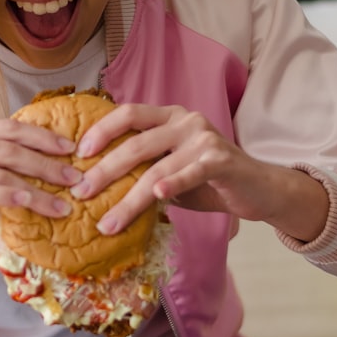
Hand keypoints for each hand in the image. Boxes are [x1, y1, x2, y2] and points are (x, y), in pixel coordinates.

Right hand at [0, 116, 81, 283]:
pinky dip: (10, 197)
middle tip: (78, 178)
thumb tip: (35, 169)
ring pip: (1, 170)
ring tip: (64, 203)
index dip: (43, 137)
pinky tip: (32, 205)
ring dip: (38, 188)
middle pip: (10, 147)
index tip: (72, 149)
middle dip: (48, 163)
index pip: (8, 128)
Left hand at [69, 103, 327, 240]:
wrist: (258, 189)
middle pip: (136, 143)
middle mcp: (185, 121)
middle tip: (80, 193)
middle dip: (104, 170)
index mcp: (169, 116)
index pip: (128, 114)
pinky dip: (174, 183)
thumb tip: (97, 187)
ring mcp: (204, 139)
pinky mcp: (221, 160)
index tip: (78, 154)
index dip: (101, 131)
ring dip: (129, 199)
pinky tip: (157, 196)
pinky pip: (192, 172)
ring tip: (108, 222)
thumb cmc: (208, 180)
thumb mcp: (171, 170)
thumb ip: (144, 169)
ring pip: (157, 168)